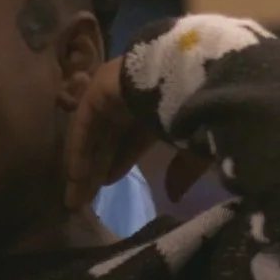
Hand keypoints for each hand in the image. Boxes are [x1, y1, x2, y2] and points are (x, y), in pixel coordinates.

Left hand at [65, 60, 210, 209]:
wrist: (200, 79)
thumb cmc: (205, 114)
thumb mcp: (198, 148)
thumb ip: (183, 171)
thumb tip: (174, 197)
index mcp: (159, 108)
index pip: (132, 139)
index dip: (120, 163)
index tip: (105, 187)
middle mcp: (134, 97)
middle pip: (109, 137)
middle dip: (97, 168)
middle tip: (83, 199)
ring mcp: (115, 88)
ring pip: (94, 131)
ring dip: (84, 163)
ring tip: (75, 196)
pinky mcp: (99, 86)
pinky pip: (84, 121)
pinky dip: (78, 148)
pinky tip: (74, 176)